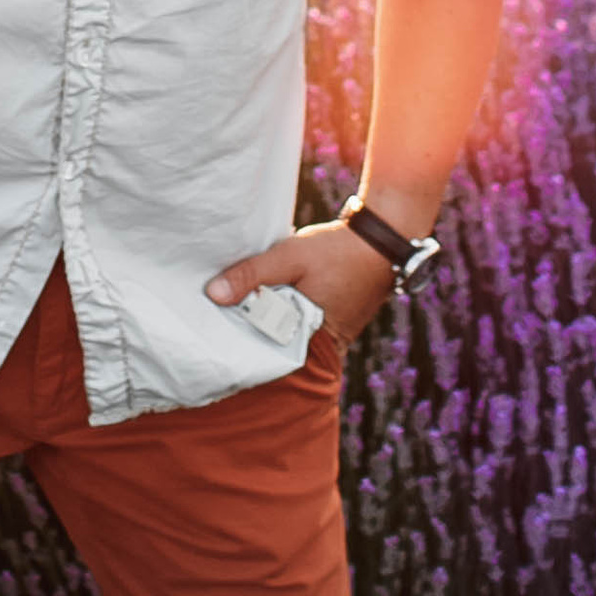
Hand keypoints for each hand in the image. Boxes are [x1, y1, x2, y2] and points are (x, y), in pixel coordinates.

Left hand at [204, 217, 404, 346]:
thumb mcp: (290, 257)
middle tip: (216, 322)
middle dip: (251, 334)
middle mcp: (326, 347)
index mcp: (315, 341)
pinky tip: (262, 299)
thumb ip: (253, 275)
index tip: (214, 336)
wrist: (382, 238)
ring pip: (288, 334)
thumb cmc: (338, 251)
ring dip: (267, 321)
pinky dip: (284, 313)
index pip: (269, 357)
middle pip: (277, 346)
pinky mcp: (334, 322)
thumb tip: (213, 294)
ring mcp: (332, 336)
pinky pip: (300, 323)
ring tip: (233, 310)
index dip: (242, 346)